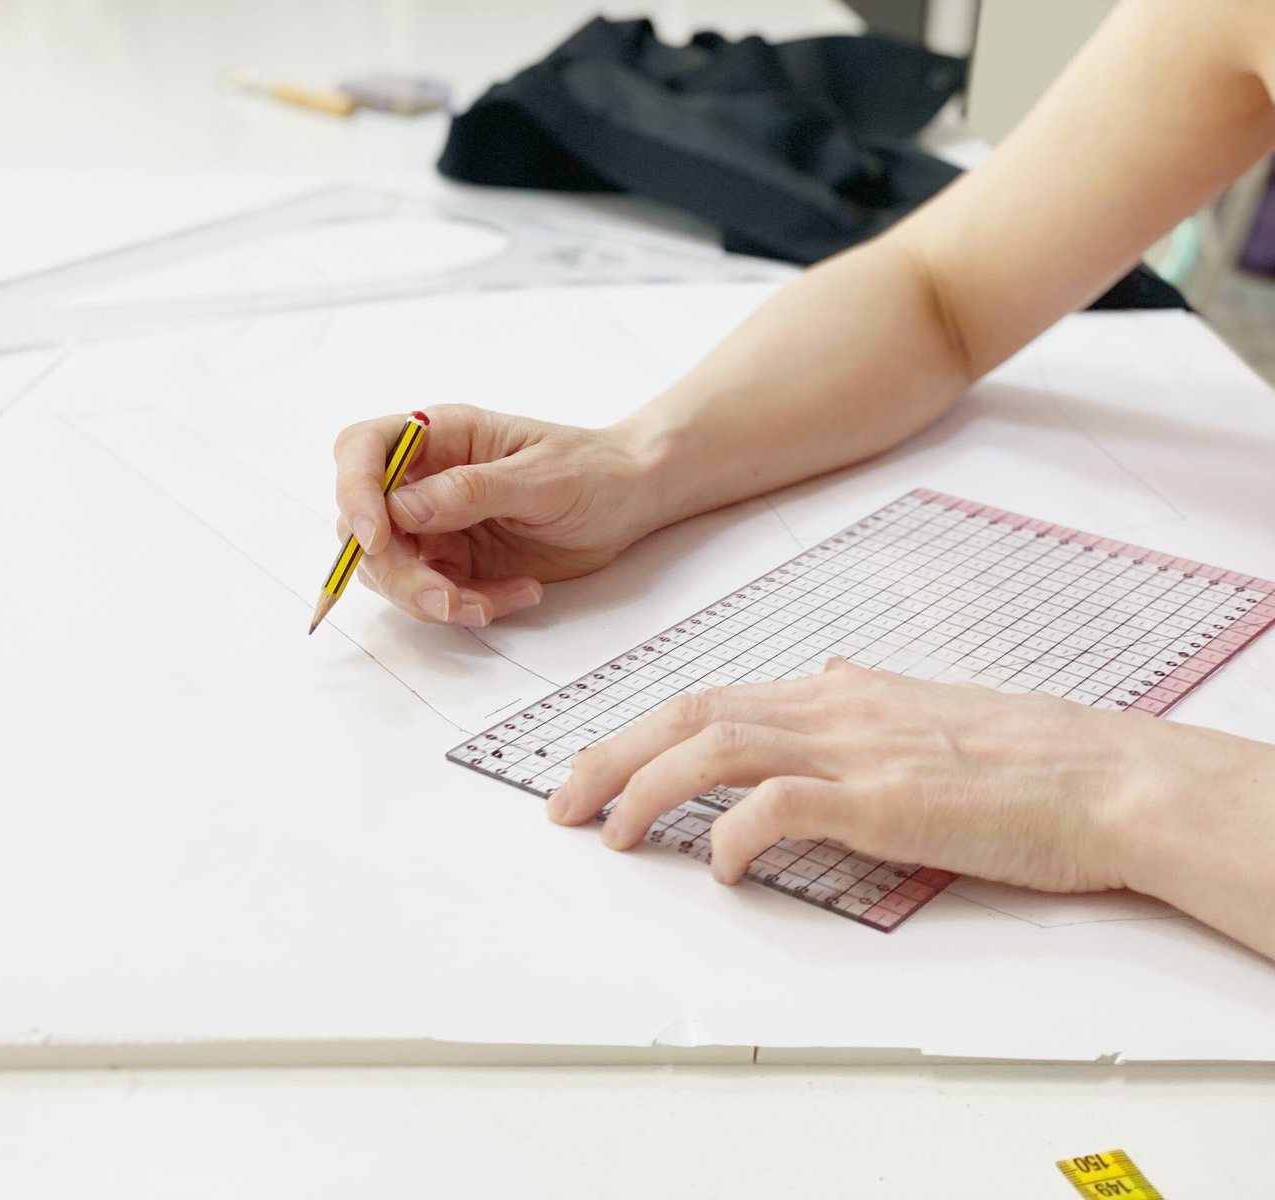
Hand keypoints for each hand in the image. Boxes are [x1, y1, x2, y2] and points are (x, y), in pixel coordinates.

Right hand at [332, 404, 665, 626]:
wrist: (630, 501)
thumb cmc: (591, 469)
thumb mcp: (540, 476)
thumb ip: (472, 490)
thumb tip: (404, 508)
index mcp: (440, 437)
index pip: (362, 450)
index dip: (354, 492)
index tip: (376, 538)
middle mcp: (425, 480)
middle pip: (364, 525)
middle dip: (396, 571)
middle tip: (443, 599)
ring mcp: (437, 525)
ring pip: (392, 570)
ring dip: (430, 598)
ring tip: (488, 603)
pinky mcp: (457, 564)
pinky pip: (438, 596)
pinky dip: (472, 606)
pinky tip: (520, 593)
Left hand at [544, 660, 1205, 895]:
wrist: (1102, 776)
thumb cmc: (1022, 756)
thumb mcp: (924, 711)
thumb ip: (861, 701)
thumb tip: (822, 679)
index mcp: (836, 693)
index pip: (709, 699)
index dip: (639, 733)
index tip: (596, 767)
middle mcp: (832, 708)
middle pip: (690, 715)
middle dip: (613, 757)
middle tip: (563, 804)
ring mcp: (855, 750)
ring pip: (718, 747)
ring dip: (650, 790)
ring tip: (611, 835)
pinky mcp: (885, 799)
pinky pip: (785, 804)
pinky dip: (736, 832)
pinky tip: (720, 868)